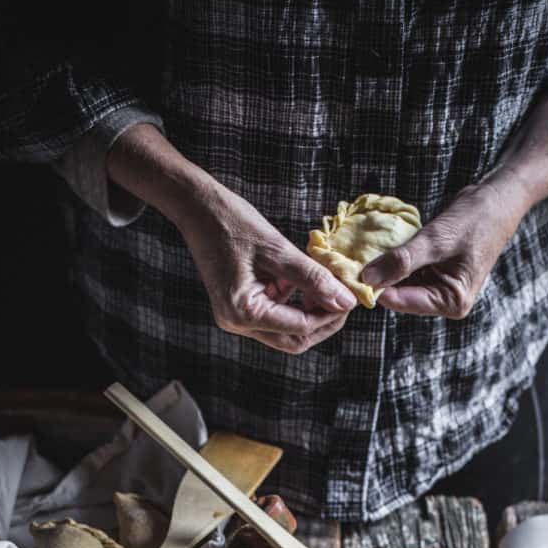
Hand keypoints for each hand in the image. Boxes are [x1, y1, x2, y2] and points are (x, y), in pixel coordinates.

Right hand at [176, 181, 355, 353]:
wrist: (197, 208)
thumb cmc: (231, 222)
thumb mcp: (277, 249)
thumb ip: (313, 278)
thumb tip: (345, 301)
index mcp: (243, 312)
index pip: (300, 327)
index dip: (330, 315)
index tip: (350, 298)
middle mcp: (237, 322)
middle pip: (293, 339)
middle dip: (322, 322)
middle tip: (343, 299)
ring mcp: (236, 317)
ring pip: (286, 330)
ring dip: (309, 311)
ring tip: (323, 284)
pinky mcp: (240, 306)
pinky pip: (275, 314)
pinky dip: (294, 301)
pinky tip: (301, 279)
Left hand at [360, 180, 527, 317]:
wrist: (497, 199)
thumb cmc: (475, 219)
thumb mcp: (437, 239)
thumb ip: (402, 260)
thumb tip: (368, 279)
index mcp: (451, 302)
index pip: (402, 301)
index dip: (376, 288)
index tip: (351, 271)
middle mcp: (443, 300)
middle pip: (399, 294)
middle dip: (379, 278)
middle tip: (353, 258)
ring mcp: (438, 286)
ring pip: (399, 282)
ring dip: (384, 267)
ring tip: (364, 250)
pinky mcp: (432, 272)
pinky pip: (405, 270)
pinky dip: (393, 259)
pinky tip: (380, 246)